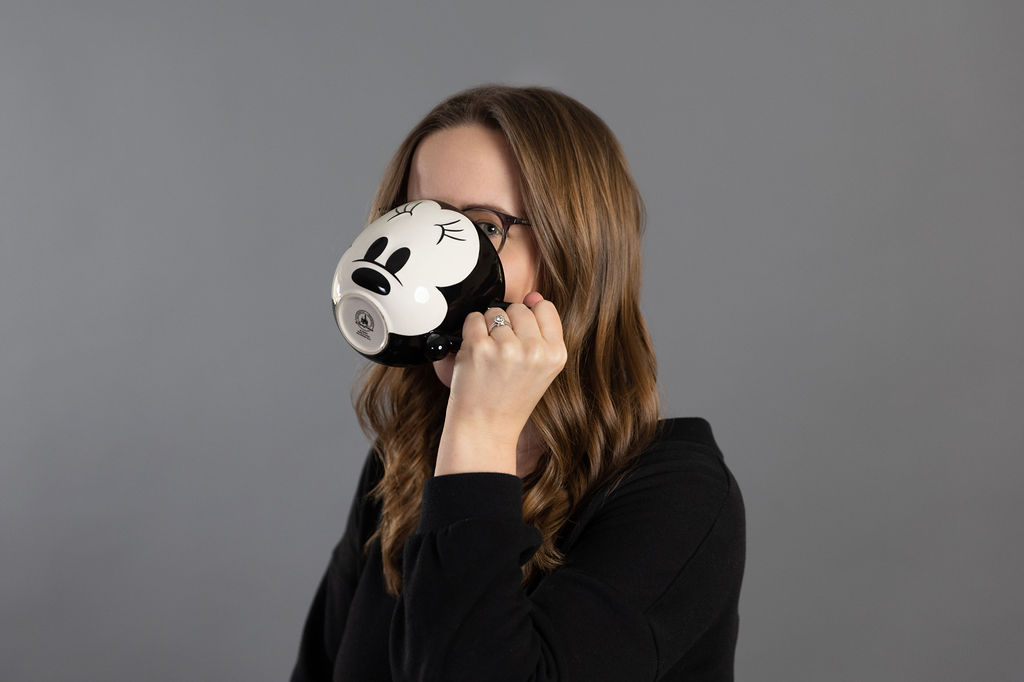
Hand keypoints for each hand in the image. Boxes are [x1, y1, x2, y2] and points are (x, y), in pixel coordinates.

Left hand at [435, 292, 566, 475]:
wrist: (485, 429)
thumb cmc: (510, 399)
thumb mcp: (541, 369)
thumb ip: (542, 332)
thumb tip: (533, 295)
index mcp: (556, 355)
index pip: (545, 308)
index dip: (530, 319)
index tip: (522, 338)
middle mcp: (534, 350)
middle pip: (519, 308)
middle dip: (508, 325)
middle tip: (503, 356)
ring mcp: (506, 348)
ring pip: (495, 312)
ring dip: (488, 330)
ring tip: (490, 359)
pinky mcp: (479, 348)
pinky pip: (473, 319)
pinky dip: (470, 333)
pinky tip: (476, 356)